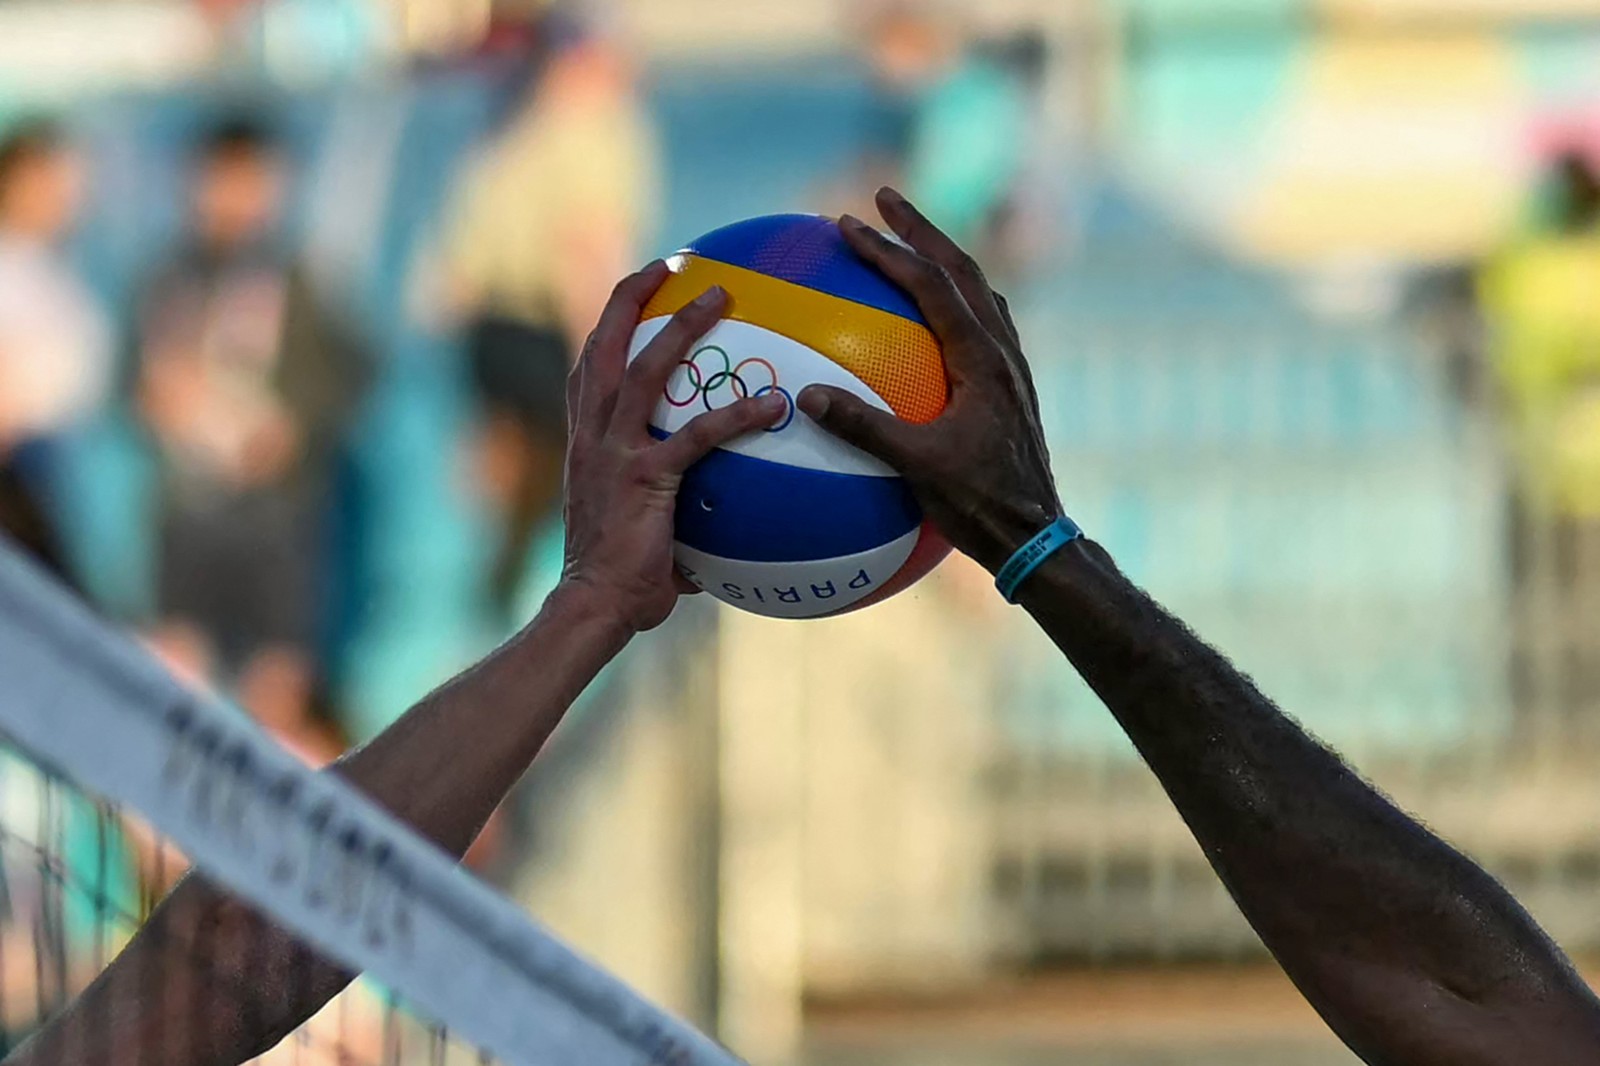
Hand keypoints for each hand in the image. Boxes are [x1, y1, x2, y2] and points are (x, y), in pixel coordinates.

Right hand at [561, 260, 787, 632]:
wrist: (592, 607)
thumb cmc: (621, 582)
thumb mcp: (645, 530)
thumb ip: (680, 508)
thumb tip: (730, 516)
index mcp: (586, 441)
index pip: (590, 365)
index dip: (610, 321)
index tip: (640, 287)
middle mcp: (593, 435)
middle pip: (604, 344)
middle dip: (633, 296)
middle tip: (673, 262)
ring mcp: (614, 453)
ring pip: (644, 370)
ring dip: (681, 326)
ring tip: (722, 294)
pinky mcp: (643, 478)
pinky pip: (696, 435)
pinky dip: (736, 415)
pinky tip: (775, 404)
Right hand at [798, 188, 1060, 573]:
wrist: (1035, 535)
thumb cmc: (978, 504)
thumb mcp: (916, 466)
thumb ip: (861, 427)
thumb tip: (806, 395)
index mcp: (981, 359)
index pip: (931, 285)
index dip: (889, 249)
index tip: (848, 222)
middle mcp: (1001, 351)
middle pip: (961, 269)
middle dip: (921, 229)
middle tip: (885, 198)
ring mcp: (1011, 367)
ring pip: (978, 291)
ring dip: (942, 258)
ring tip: (911, 240)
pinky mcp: (1010, 387)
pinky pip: (982, 323)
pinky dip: (954, 299)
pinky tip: (932, 313)